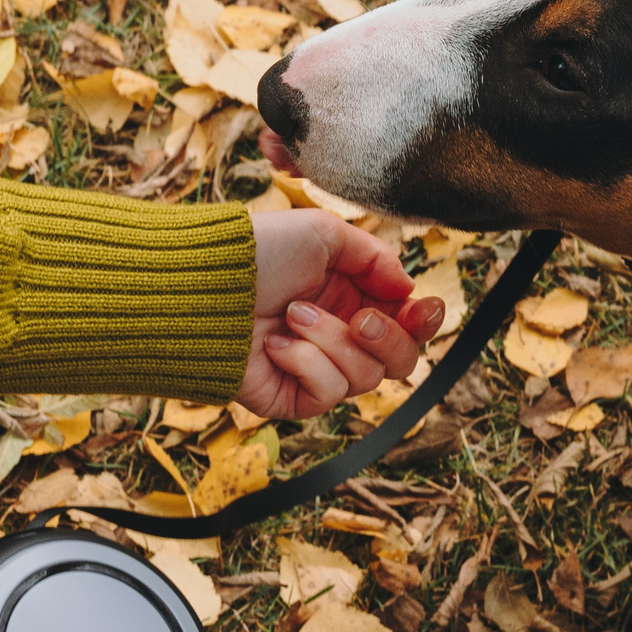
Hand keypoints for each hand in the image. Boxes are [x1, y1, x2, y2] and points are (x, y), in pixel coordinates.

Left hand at [242, 209, 445, 419]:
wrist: (207, 284)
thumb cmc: (260, 252)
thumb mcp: (325, 234)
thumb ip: (376, 259)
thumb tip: (408, 291)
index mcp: (351, 298)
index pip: (408, 323)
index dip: (424, 321)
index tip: (421, 307)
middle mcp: (339, 337)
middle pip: (401, 361)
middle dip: (389, 339)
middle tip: (359, 320)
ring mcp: (315, 370)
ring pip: (365, 378)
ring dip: (331, 341)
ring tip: (291, 315)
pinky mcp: (292, 397)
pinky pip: (328, 393)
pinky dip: (305, 362)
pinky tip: (274, 344)